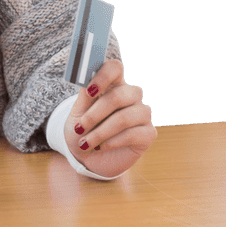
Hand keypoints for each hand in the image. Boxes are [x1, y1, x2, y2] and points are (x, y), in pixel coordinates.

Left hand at [65, 59, 156, 178]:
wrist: (87, 158)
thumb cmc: (83, 131)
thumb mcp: (77, 114)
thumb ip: (84, 96)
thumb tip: (88, 82)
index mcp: (112, 85)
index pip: (114, 68)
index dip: (103, 76)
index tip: (90, 92)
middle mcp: (131, 96)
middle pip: (119, 95)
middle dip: (95, 115)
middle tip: (79, 128)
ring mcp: (142, 114)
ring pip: (124, 117)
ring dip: (101, 132)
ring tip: (86, 143)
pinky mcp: (148, 133)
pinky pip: (133, 134)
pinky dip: (112, 142)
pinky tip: (101, 147)